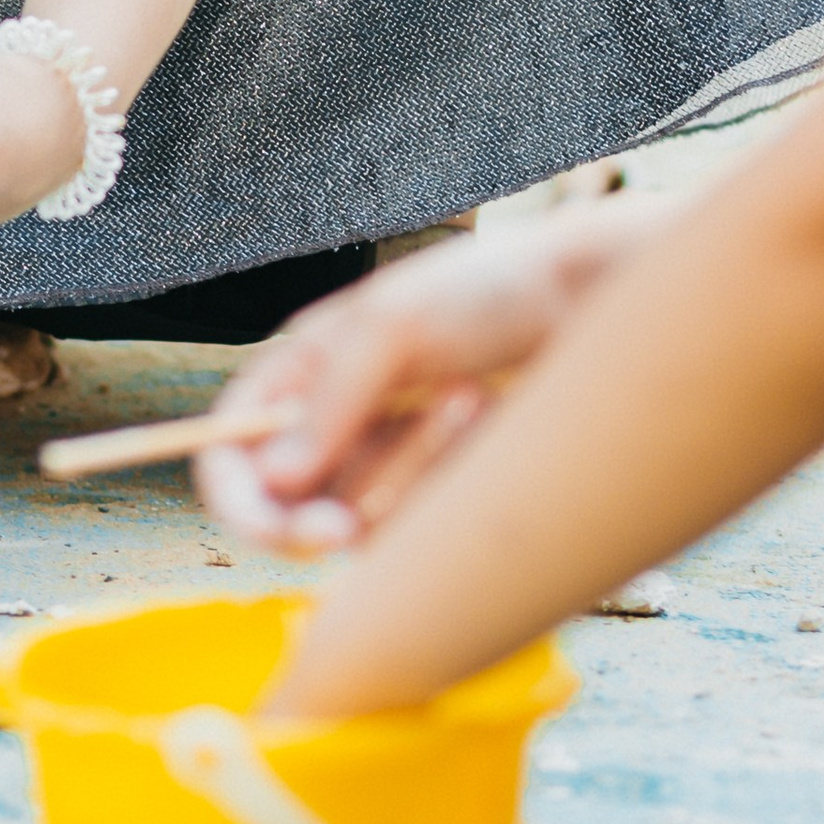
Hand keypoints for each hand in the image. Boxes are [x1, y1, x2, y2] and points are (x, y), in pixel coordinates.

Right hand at [194, 195, 673, 556]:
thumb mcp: (393, 324)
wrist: (594, 306)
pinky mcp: (442, 497)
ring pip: (358, 523)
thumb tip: (273, 481)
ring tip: (465, 397)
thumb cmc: (487, 292)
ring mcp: (389, 467)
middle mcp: (333, 429)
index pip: (229, 455)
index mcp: (299, 377)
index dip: (238, 500)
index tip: (279, 526)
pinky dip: (447, 480)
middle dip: (303, 526)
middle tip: (339, 531)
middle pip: (281, 513)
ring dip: (407, 470)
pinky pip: (420, 528)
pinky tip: (485, 417)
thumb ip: (329, 403)